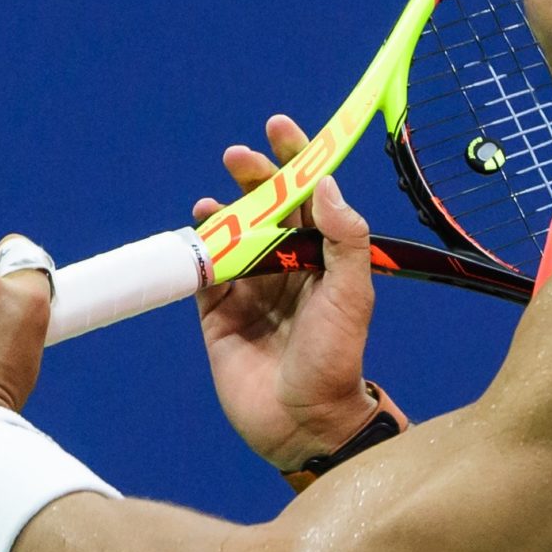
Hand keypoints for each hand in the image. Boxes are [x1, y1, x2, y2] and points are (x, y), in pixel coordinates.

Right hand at [194, 114, 384, 468]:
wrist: (304, 423)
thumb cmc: (336, 359)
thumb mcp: (352, 295)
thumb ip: (344, 239)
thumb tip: (326, 185)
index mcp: (325, 259)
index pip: (309, 199)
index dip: (295, 161)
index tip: (280, 128)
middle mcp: (288, 268)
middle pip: (266, 209)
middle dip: (253, 178)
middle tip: (239, 157)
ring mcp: (251, 290)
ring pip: (232, 236)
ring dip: (223, 210)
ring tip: (215, 198)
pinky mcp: (219, 314)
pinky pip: (204, 272)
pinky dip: (198, 247)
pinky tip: (198, 227)